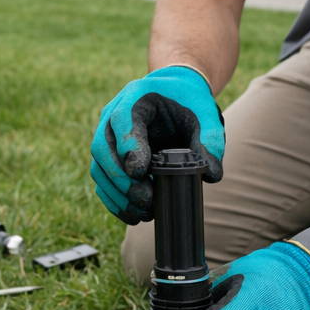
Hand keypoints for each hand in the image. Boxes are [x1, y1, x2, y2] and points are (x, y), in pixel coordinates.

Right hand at [90, 65, 223, 224]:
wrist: (177, 94)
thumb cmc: (190, 102)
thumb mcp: (206, 117)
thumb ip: (211, 142)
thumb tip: (210, 175)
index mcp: (136, 97)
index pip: (122, 119)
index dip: (128, 146)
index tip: (140, 171)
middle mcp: (113, 114)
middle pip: (102, 147)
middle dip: (121, 178)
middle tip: (145, 198)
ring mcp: (107, 136)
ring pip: (98, 167)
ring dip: (117, 194)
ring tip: (143, 212)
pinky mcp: (108, 156)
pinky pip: (102, 180)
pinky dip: (114, 200)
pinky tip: (133, 215)